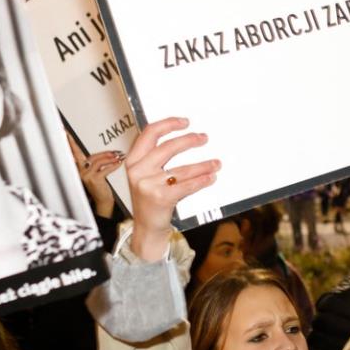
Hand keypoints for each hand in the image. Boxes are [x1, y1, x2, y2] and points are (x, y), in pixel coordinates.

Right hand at [68, 134, 120, 218]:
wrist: (103, 201)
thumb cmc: (100, 187)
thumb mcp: (96, 173)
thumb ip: (96, 162)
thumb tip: (108, 153)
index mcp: (79, 168)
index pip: (74, 152)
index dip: (70, 142)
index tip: (65, 133)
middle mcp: (81, 171)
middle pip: (92, 156)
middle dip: (105, 153)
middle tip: (115, 152)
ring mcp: (87, 176)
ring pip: (99, 161)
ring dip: (110, 158)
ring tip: (119, 157)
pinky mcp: (95, 180)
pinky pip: (105, 169)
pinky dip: (114, 165)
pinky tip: (119, 163)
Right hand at [125, 118, 219, 259]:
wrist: (146, 228)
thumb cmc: (150, 198)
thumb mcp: (145, 175)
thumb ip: (155, 157)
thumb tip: (182, 137)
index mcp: (133, 160)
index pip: (150, 133)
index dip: (168, 124)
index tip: (185, 122)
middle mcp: (138, 171)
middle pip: (168, 147)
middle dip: (189, 140)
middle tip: (204, 138)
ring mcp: (148, 185)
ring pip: (182, 169)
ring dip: (203, 164)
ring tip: (216, 163)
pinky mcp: (161, 199)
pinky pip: (186, 186)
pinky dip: (201, 180)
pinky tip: (211, 177)